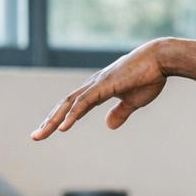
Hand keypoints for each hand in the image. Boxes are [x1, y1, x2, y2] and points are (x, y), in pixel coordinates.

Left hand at [32, 38, 170, 139]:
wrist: (160, 59)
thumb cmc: (150, 77)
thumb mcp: (133, 101)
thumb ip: (120, 113)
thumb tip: (108, 125)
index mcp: (99, 90)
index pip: (74, 106)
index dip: (61, 119)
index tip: (48, 131)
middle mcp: (92, 86)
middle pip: (65, 106)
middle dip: (49, 122)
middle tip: (35, 136)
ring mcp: (96, 84)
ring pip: (69, 105)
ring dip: (54, 120)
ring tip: (41, 134)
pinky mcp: (104, 85)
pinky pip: (83, 103)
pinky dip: (72, 115)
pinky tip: (63, 127)